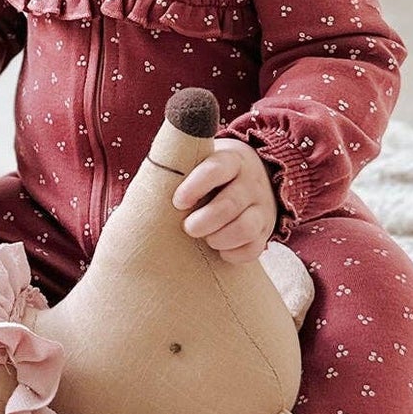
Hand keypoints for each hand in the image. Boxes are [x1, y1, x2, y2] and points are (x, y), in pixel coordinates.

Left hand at [171, 138, 277, 263]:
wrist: (254, 176)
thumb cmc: (212, 173)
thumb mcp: (201, 160)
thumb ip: (180, 170)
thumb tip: (145, 194)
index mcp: (231, 160)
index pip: (215, 169)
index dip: (194, 187)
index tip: (177, 202)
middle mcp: (251, 182)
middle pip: (230, 204)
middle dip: (204, 221)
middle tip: (188, 228)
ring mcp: (262, 206)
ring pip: (246, 227)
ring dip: (220, 238)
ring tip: (206, 239)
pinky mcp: (267, 229)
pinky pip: (254, 248)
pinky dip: (234, 253)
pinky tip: (220, 250)